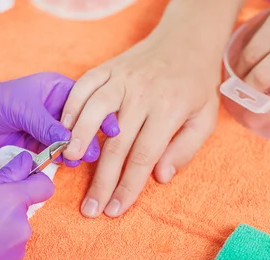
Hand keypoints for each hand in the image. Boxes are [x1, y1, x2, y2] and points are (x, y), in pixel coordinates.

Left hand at [0, 64, 118, 166]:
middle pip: (81, 123)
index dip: (99, 114)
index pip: (85, 100)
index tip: (112, 129)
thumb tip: (70, 141)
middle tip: (92, 153)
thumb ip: (46, 124)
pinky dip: (59, 159)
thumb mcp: (23, 109)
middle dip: (87, 138)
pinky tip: (63, 163)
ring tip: (76, 160)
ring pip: (70, 141)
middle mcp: (57, 107)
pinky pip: (55, 152)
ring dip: (74, 151)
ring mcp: (48, 127)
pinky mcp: (39, 143)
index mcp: (57, 89)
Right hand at [0, 152, 53, 259]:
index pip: (44, 185)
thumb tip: (25, 162)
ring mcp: (19, 248)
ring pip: (13, 229)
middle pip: (22, 209)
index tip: (22, 180)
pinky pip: (8, 249)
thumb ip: (3, 175)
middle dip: (4, 208)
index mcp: (13, 201)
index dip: (35, 180)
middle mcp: (22, 224)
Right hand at [61, 36, 219, 217]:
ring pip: (95, 110)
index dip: (128, 186)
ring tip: (69, 163)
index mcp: (169, 110)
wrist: (187, 39)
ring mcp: (122, 78)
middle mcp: (143, 94)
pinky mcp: (108, 67)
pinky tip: (63, 128)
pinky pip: (84, 86)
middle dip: (102, 180)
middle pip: (117, 143)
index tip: (115, 210)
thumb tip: (161, 178)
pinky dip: (71, 106)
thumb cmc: (195, 85)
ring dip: (79, 137)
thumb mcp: (206, 119)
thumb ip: (185, 150)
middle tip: (90, 208)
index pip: (143, 157)